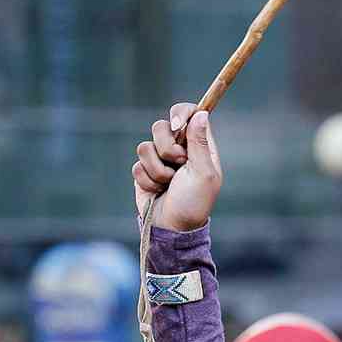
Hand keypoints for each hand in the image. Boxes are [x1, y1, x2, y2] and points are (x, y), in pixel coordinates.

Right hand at [133, 104, 221, 231]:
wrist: (172, 228)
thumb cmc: (193, 203)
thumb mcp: (203, 173)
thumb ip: (200, 143)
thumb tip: (201, 113)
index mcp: (199, 146)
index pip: (190, 113)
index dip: (181, 113)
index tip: (177, 126)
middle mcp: (179, 148)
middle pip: (161, 126)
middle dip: (167, 148)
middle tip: (178, 165)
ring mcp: (160, 159)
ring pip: (145, 146)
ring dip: (158, 169)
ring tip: (168, 183)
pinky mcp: (145, 171)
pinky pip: (137, 164)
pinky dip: (148, 180)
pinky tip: (158, 191)